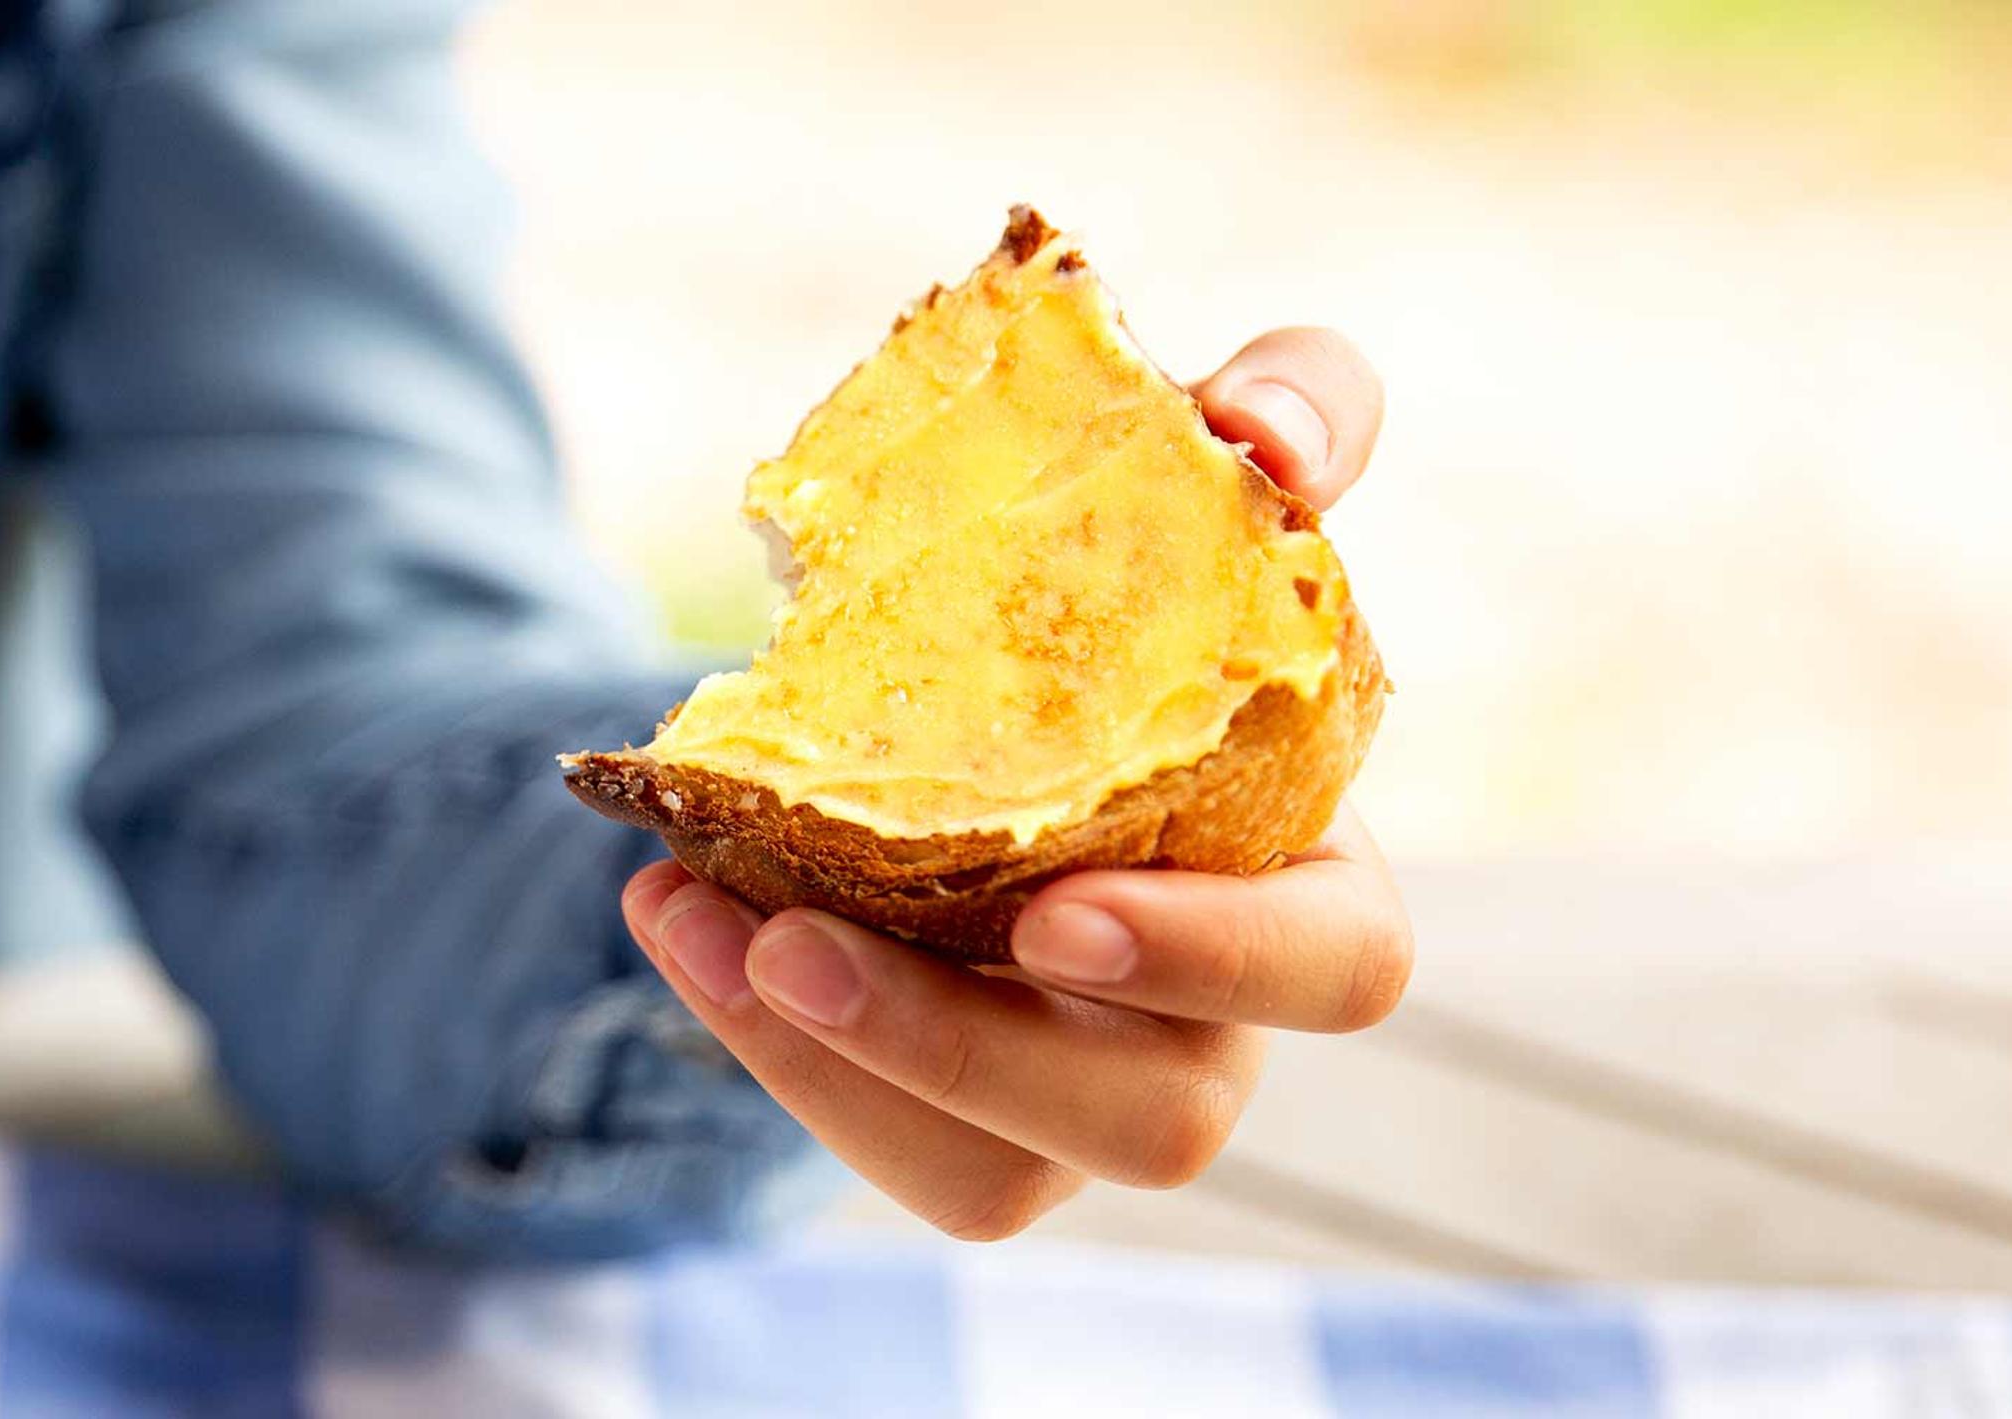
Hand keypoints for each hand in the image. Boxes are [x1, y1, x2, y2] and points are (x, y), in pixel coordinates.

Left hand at [619, 328, 1406, 1238]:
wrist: (976, 651)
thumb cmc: (1127, 568)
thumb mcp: (1195, 466)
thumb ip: (1285, 410)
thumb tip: (1259, 428)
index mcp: (1311, 872)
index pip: (1339, 968)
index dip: (1214, 958)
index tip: (1053, 914)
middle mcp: (1218, 1019)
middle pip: (1154, 1120)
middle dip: (961, 1048)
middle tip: (795, 940)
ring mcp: (1085, 1093)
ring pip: (992, 1174)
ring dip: (827, 1066)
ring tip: (688, 916)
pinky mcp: (958, 1122)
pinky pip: (874, 1146)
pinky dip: (761, 1049)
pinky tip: (671, 912)